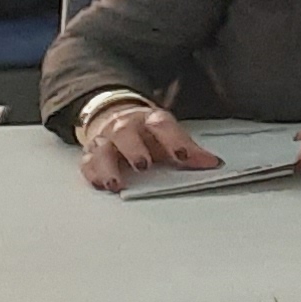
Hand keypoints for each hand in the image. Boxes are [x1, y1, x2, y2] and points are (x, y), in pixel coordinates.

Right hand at [75, 99, 215, 194]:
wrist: (115, 117)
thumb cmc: (147, 132)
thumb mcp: (169, 136)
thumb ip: (189, 150)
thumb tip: (213, 164)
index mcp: (150, 119)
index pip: (162, 125)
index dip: (174, 140)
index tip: (183, 156)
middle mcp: (125, 127)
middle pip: (125, 133)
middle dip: (134, 149)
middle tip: (143, 165)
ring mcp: (105, 139)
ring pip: (102, 149)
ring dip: (108, 167)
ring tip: (116, 183)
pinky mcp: (91, 153)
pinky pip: (87, 162)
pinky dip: (92, 174)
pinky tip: (99, 184)